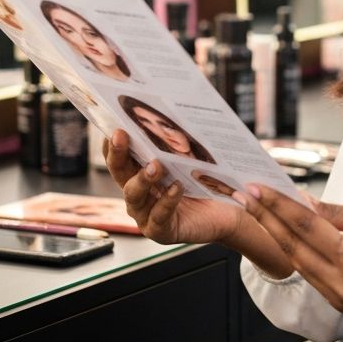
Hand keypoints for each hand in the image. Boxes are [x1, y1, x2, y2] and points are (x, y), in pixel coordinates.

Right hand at [103, 131, 291, 276]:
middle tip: (122, 136)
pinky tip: (177, 188)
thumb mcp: (191, 158)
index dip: (113, 143)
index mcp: (140, 174)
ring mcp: (146, 214)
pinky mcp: (161, 231)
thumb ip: (178, 141)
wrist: (229, 210)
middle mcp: (138, 194)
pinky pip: (158, 217)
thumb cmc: (207, 182)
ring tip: (156, 165)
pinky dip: (166, 201)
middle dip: (118, 154)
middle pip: (120, 174)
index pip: (120, 158)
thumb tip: (175, 110)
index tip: (113, 126)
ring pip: (133, 196)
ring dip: (142, 179)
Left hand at [237, 185, 342, 329]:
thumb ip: (337, 214)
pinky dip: (293, 251)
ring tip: (256, 210)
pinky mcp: (337, 303)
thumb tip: (303, 201)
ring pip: (296, 262)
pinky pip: (308, 273)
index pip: (306, 228)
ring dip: (274, 235)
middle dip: (266, 218)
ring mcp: (337, 298)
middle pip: (292, 247)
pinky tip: (281, 233)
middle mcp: (340, 285)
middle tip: (245, 195)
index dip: (278, 205)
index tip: (257, 187)